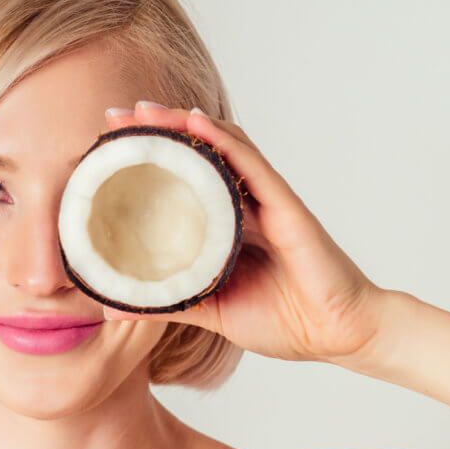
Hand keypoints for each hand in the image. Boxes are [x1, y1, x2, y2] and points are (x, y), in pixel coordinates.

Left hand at [101, 101, 389, 363]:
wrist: (341, 337)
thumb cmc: (286, 322)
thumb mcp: (211, 310)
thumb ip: (167, 303)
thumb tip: (114, 309)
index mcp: (227, 227)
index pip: (183, 180)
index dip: (148, 161)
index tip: (108, 147)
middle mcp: (245, 206)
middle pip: (197, 155)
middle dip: (156, 133)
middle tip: (115, 119)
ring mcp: (267, 201)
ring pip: (221, 148)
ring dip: (181, 125)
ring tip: (143, 111)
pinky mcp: (288, 206)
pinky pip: (251, 164)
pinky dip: (222, 140)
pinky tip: (194, 122)